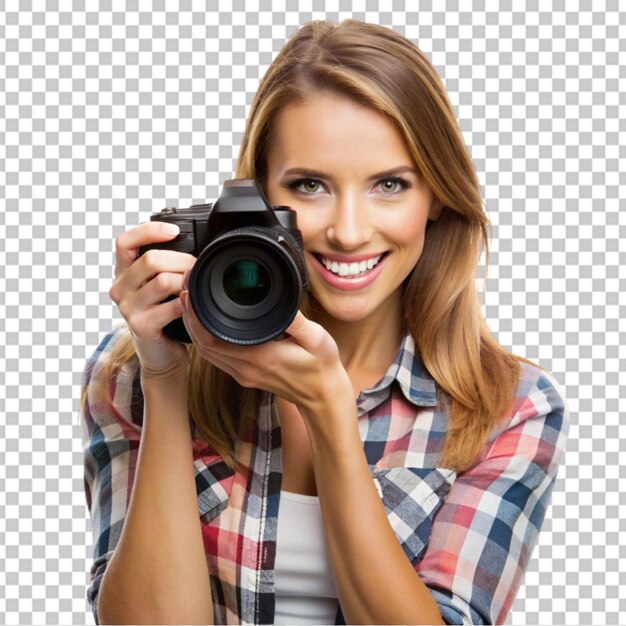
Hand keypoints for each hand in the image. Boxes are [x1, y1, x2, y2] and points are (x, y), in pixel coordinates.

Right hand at [109, 222, 196, 378]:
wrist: (161, 355)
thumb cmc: (164, 315)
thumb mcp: (158, 286)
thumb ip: (165, 266)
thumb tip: (194, 246)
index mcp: (123, 272)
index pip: (125, 241)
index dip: (149, 231)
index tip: (175, 231)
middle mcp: (120, 288)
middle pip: (151, 259)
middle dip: (182, 260)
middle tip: (198, 268)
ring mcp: (128, 308)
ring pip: (163, 281)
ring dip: (187, 281)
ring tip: (196, 287)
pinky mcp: (141, 326)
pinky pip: (172, 306)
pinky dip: (188, 303)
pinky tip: (193, 305)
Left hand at [179, 287, 352, 416]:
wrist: (323, 397)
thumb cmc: (322, 367)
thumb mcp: (318, 339)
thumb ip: (298, 322)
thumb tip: (281, 304)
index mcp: (260, 356)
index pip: (213, 338)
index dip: (196, 317)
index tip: (191, 293)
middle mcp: (246, 368)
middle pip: (202, 345)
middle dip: (189, 319)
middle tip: (186, 291)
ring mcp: (244, 375)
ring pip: (206, 354)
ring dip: (195, 330)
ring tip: (191, 304)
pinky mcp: (246, 376)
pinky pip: (216, 358)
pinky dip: (205, 341)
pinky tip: (206, 325)